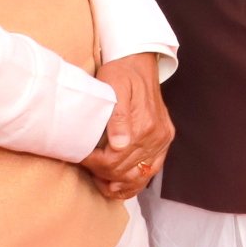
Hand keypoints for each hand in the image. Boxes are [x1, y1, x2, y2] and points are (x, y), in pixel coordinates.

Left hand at [83, 53, 171, 200]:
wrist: (139, 60)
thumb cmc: (121, 72)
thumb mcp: (114, 87)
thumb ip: (118, 117)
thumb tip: (119, 145)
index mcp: (145, 124)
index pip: (116, 159)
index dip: (95, 164)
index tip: (81, 158)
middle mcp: (157, 135)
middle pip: (126, 170)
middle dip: (104, 174)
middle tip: (87, 170)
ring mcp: (163, 138)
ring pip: (140, 175)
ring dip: (120, 184)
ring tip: (103, 186)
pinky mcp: (165, 139)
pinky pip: (153, 169)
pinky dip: (137, 181)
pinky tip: (122, 186)